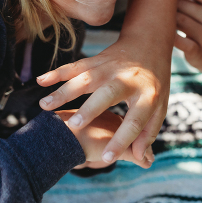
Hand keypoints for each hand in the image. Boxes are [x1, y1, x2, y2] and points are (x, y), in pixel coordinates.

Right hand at [38, 34, 170, 164]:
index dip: (121, 141)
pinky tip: (41, 81)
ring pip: (85, 79)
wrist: (149, 43)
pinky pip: (75, 66)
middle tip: (73, 124)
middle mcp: (127, 80)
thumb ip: (148, 132)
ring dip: (64, 91)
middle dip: (90, 108)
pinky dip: (57, 73)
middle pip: (108, 94)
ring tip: (45, 105)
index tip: (106, 158)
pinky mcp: (97, 60)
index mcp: (147, 95)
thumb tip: (140, 157)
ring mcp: (110, 68)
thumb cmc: (154, 84)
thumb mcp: (160, 107)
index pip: (136, 122)